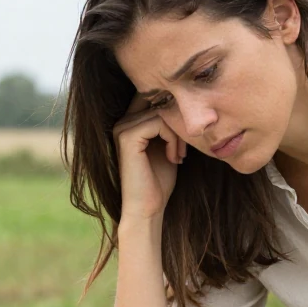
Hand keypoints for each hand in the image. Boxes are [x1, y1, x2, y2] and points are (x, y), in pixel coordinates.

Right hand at [112, 93, 187, 221]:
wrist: (148, 208)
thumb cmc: (159, 181)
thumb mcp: (168, 146)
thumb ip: (170, 125)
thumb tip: (185, 103)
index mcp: (130, 123)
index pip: (154, 98)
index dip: (174, 110)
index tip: (185, 138)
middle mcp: (122, 122)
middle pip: (159, 102)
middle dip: (178, 123)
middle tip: (184, 149)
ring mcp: (122, 128)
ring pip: (161, 113)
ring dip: (178, 134)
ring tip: (179, 155)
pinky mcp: (126, 137)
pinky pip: (158, 123)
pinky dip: (172, 139)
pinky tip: (173, 157)